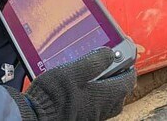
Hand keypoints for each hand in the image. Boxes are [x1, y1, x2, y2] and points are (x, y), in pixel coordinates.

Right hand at [6, 49, 136, 120]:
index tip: (128, 58)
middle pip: (119, 94)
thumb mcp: (74, 71)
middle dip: (119, 79)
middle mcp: (101, 108)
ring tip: (100, 75)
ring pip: (108, 102)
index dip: (129, 68)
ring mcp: (92, 115)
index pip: (127, 82)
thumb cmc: (54, 95)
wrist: (37, 115)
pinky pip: (96, 106)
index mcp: (104, 95)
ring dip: (108, 88)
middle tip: (115, 65)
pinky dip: (96, 95)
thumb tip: (110, 53)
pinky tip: (84, 88)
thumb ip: (94, 62)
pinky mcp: (81, 117)